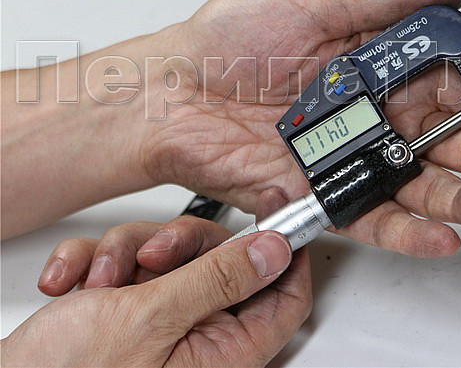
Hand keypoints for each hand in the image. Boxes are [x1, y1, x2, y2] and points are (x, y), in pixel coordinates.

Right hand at [2, 209, 310, 366]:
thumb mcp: (152, 320)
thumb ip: (218, 279)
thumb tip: (276, 250)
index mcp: (223, 352)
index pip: (285, 296)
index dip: (287, 250)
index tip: (278, 208)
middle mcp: (197, 339)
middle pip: (223, 262)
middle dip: (182, 244)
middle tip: (156, 253)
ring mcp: (158, 324)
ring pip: (170, 256)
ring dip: (126, 255)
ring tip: (99, 281)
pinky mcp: (121, 311)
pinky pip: (125, 266)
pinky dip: (94, 265)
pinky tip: (71, 284)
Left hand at [142, 0, 460, 256]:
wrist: (169, 90)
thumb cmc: (231, 41)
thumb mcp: (319, 0)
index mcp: (379, 67)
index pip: (453, 87)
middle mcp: (372, 115)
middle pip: (447, 140)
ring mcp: (351, 157)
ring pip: (419, 183)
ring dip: (458, 195)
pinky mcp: (324, 194)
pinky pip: (374, 216)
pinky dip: (410, 231)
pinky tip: (441, 235)